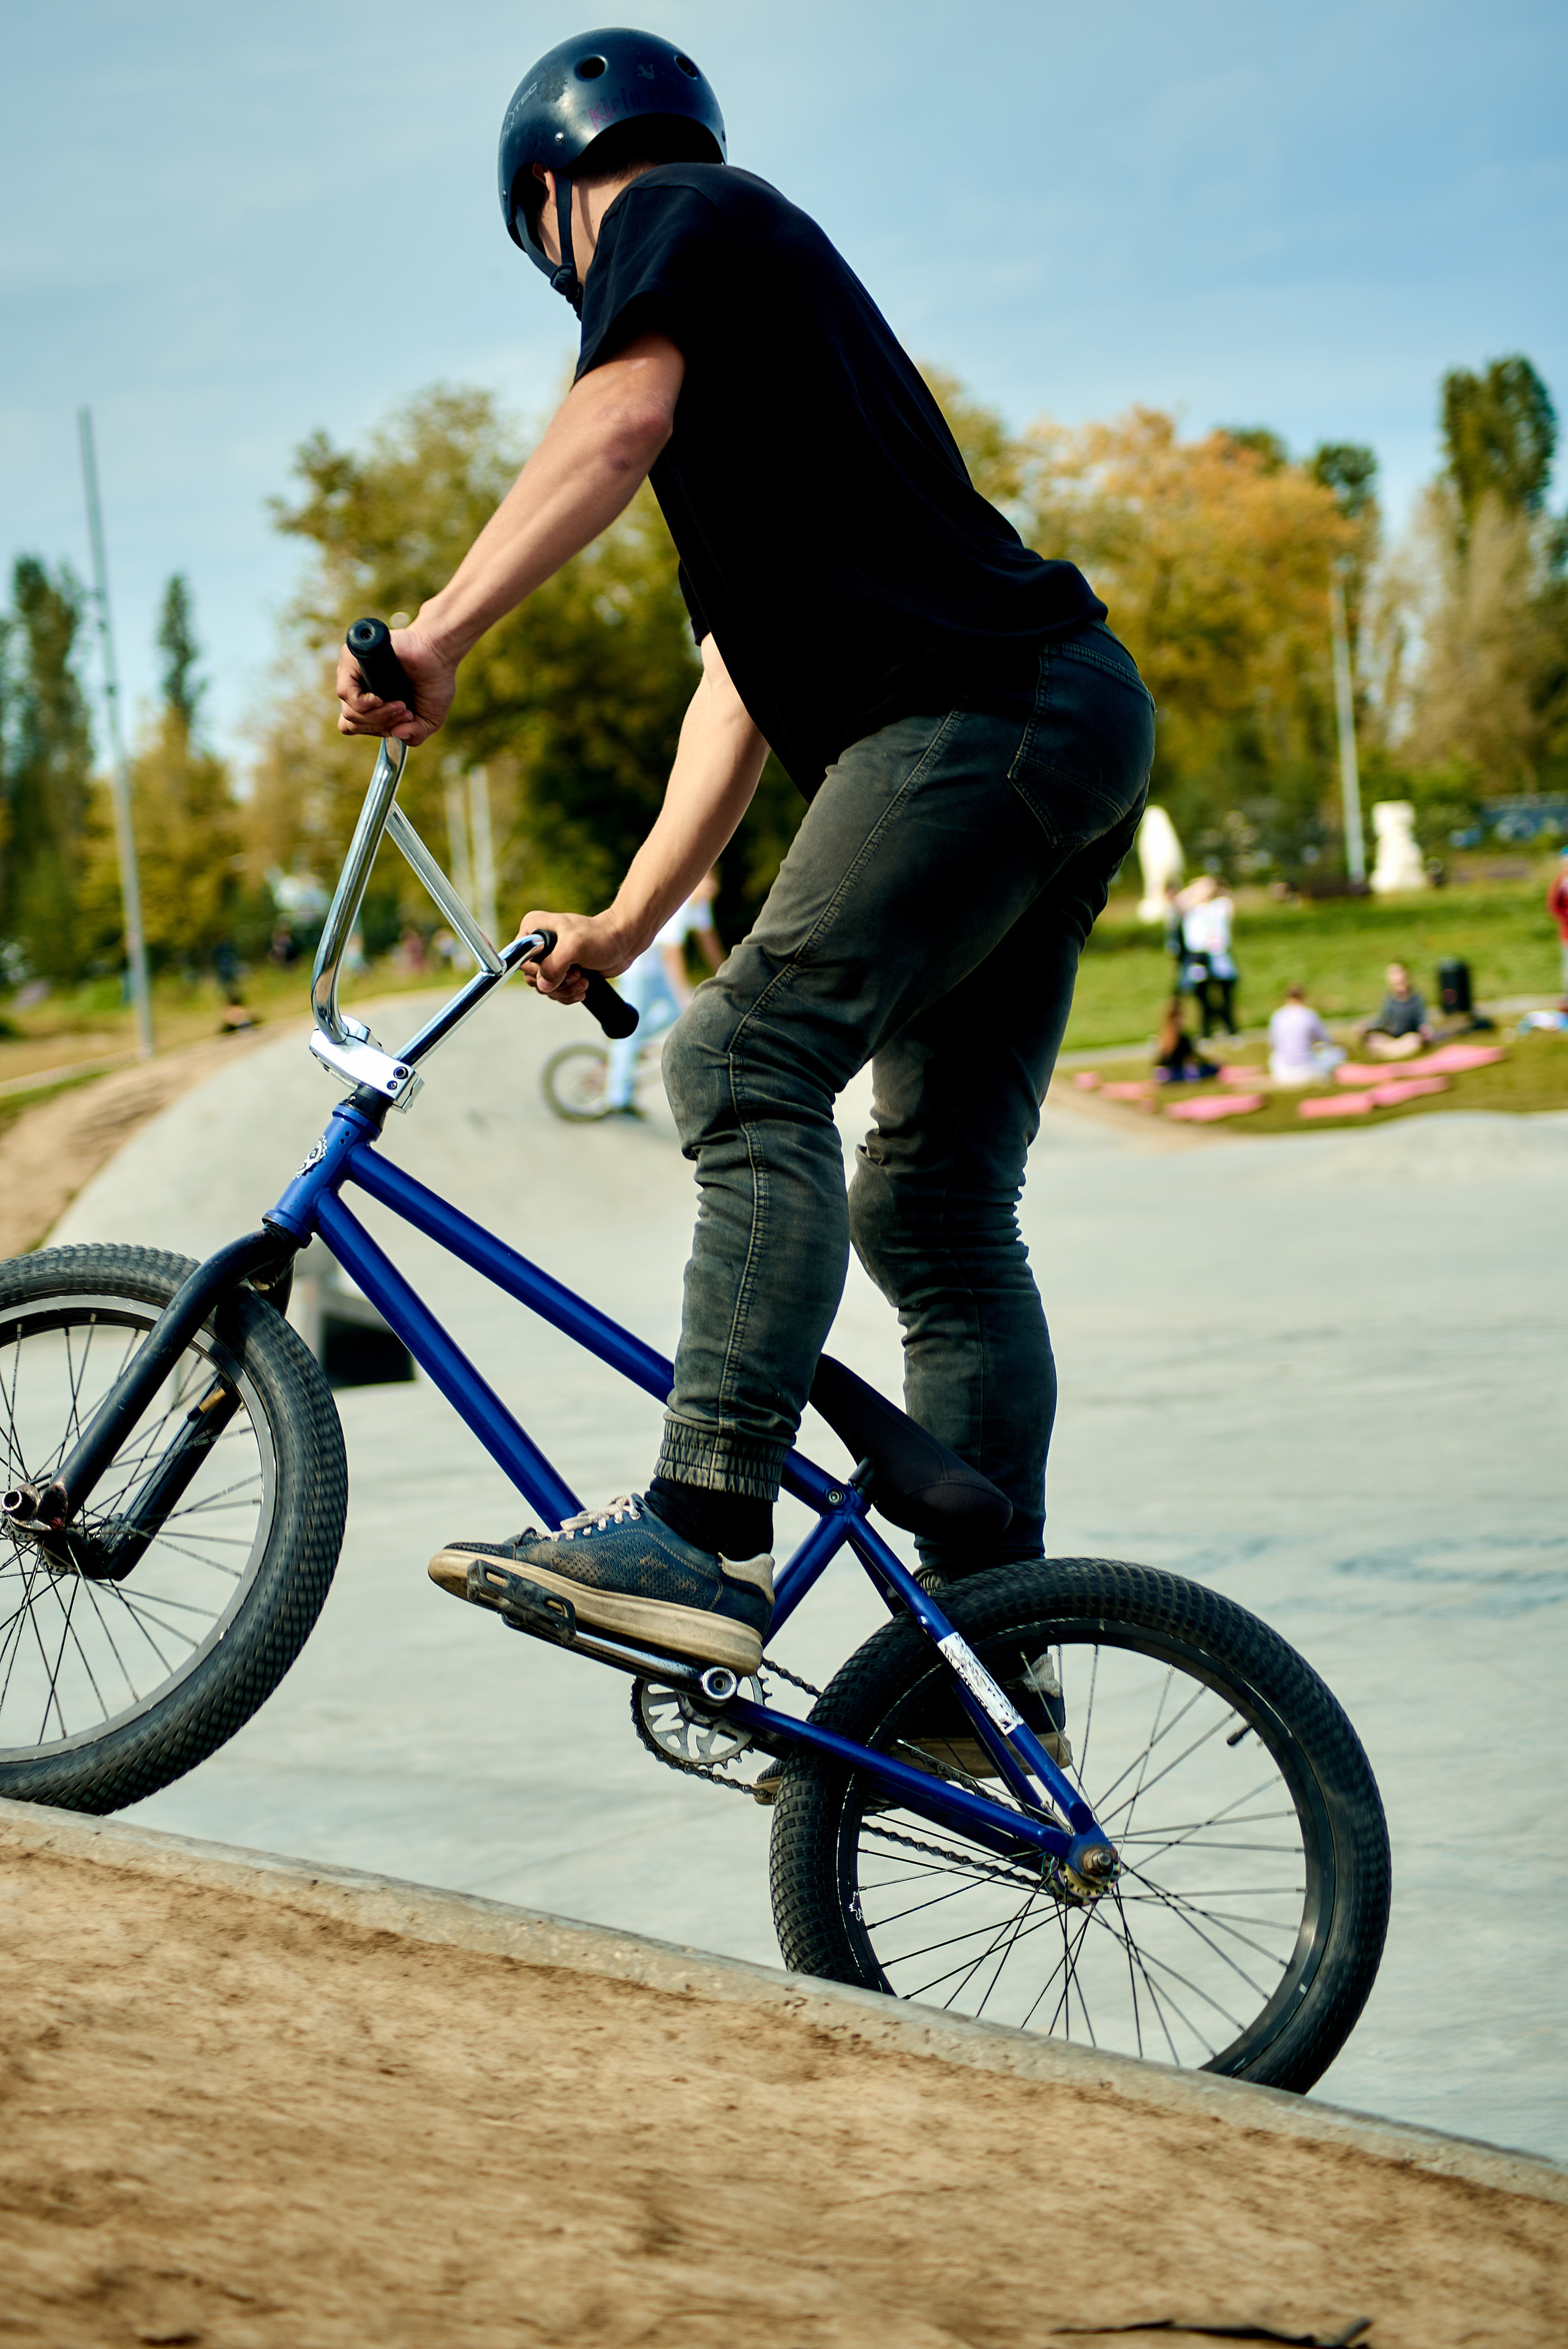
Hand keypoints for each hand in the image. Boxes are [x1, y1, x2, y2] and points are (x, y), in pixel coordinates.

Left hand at [335, 621, 456, 745]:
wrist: (438, 653)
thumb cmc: (434, 682)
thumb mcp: (428, 720)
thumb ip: (414, 735)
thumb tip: (395, 735)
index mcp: (370, 703)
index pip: (358, 727)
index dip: (379, 731)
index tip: (403, 722)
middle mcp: (358, 688)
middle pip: (352, 724)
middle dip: (382, 725)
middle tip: (406, 713)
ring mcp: (353, 675)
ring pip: (349, 712)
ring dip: (378, 716)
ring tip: (401, 705)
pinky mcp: (352, 660)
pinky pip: (345, 693)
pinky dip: (364, 703)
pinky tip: (379, 699)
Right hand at [519, 910, 639, 1007]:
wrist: (623, 942)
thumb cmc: (601, 937)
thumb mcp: (574, 946)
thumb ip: (554, 965)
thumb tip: (543, 986)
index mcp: (533, 928)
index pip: (520, 959)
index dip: (538, 971)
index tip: (561, 969)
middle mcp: (537, 943)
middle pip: (532, 977)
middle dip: (556, 983)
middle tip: (576, 975)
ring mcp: (549, 958)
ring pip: (544, 987)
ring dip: (565, 990)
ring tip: (583, 980)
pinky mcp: (561, 971)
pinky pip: (555, 992)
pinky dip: (569, 994)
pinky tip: (583, 986)